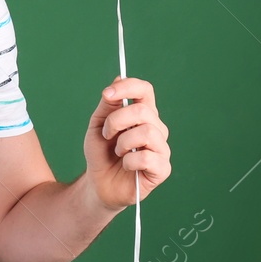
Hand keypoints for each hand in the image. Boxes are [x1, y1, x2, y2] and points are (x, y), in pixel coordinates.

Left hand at [83, 76, 170, 210]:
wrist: (98, 183)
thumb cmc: (101, 153)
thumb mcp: (98, 125)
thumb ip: (108, 105)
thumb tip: (119, 78)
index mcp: (142, 114)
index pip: (145, 90)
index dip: (127, 87)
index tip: (107, 94)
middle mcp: (156, 128)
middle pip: (143, 111)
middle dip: (116, 121)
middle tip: (106, 134)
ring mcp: (161, 148)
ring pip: (147, 132)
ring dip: (122, 142)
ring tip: (117, 152)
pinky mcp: (162, 169)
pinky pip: (148, 158)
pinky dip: (129, 161)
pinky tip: (126, 166)